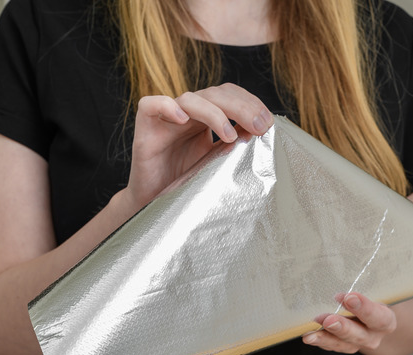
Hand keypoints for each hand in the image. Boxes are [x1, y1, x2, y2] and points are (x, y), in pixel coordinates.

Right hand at [122, 83, 274, 209]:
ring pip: (190, 99)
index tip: (268, 122)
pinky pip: (150, 105)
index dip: (249, 102)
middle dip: (241, 107)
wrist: (154, 202)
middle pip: (215, 94)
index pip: (229, 95)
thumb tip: (262, 133)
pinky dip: (166, 106)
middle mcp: (187, 113)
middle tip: (260, 126)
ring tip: (230, 135)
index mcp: (206, 117)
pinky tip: (182, 119)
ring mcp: (166, 118)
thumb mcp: (216, 162)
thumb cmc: (185, 182)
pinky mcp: (145, 129)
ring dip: (214, 113)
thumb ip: (234, 145)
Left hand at [302, 293, 397, 354]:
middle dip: (342, 327)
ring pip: (343, 344)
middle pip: (359, 334)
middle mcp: (373, 335)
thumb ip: (362, 285)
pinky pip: (332, 346)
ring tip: (310, 335)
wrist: (372, 314)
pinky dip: (320, 341)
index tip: (349, 297)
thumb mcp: (373, 289)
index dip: (364, 308)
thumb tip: (342, 265)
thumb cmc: (372, 296)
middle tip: (328, 320)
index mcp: (386, 320)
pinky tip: (309, 336)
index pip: (378, 316)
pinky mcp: (344, 346)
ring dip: (326, 337)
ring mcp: (358, 343)